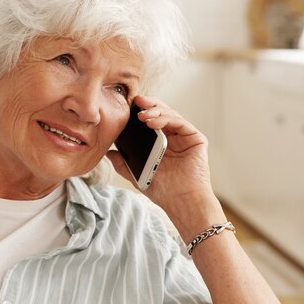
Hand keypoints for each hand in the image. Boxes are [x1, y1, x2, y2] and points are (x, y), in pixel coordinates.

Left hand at [106, 95, 221, 235]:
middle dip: (148, 105)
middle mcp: (174, 137)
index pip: (150, 121)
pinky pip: (180, 123)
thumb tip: (107, 152)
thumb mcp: (137, 175)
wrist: (181, 202)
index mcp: (161, 143)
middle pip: (160, 114)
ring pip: (170, 115)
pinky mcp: (196, 139)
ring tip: (142, 114)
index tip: (126, 106)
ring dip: (155, 111)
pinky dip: (166, 118)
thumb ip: (123, 163)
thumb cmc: (163, 191)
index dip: (139, 112)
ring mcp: (185, 137)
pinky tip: (152, 121)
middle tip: (135, 101)